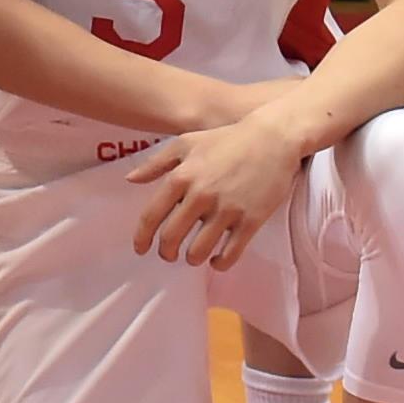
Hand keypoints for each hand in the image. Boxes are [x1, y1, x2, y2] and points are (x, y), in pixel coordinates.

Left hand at [125, 98, 307, 268]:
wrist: (272, 138)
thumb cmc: (226, 139)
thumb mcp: (186, 143)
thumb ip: (155, 163)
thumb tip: (130, 180)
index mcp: (181, 177)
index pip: (151, 216)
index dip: (142, 237)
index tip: (140, 249)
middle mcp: (201, 196)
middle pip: (172, 238)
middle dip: (166, 252)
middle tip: (168, 255)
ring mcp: (227, 210)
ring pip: (199, 250)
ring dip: (191, 258)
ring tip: (192, 255)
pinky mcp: (251, 220)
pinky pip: (230, 254)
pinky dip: (220, 263)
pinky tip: (217, 260)